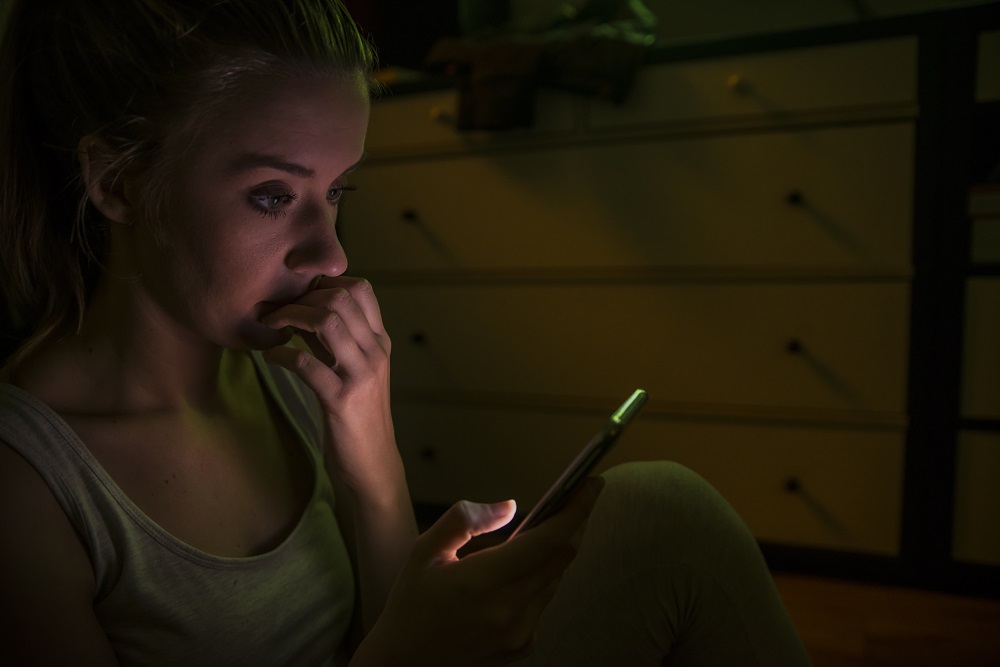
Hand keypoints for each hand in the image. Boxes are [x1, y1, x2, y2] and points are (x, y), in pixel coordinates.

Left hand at [261, 276, 398, 495]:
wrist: (372, 464)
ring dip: (291, 317)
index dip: (325, 282)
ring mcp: (361, 375)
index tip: (298, 295)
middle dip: (302, 296)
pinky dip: (281, 355)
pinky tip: (270, 358)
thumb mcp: (354, 371)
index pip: (361, 289)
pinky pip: (305, 364)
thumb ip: (336, 342)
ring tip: (271, 326)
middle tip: (277, 310)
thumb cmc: (357, 416)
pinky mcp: (341, 400)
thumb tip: (304, 311)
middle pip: (342, 297)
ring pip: (327, 322)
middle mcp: (375, 352)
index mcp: (380, 342)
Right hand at [355, 477, 604, 665]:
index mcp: (484, 582)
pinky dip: (540, 578)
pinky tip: (522, 568)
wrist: (404, 664)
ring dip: (555, 551)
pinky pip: (543, 602)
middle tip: (576, 496)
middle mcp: (509, 611)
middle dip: (574, 523)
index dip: (577, 509)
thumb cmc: (411, 605)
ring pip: (555, 579)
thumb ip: (465, 520)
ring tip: (547, 526)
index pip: (549, 540)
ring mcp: (519, 633)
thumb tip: (510, 507)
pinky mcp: (522, 646)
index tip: (592, 483)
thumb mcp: (424, 551)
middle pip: (562, 558)